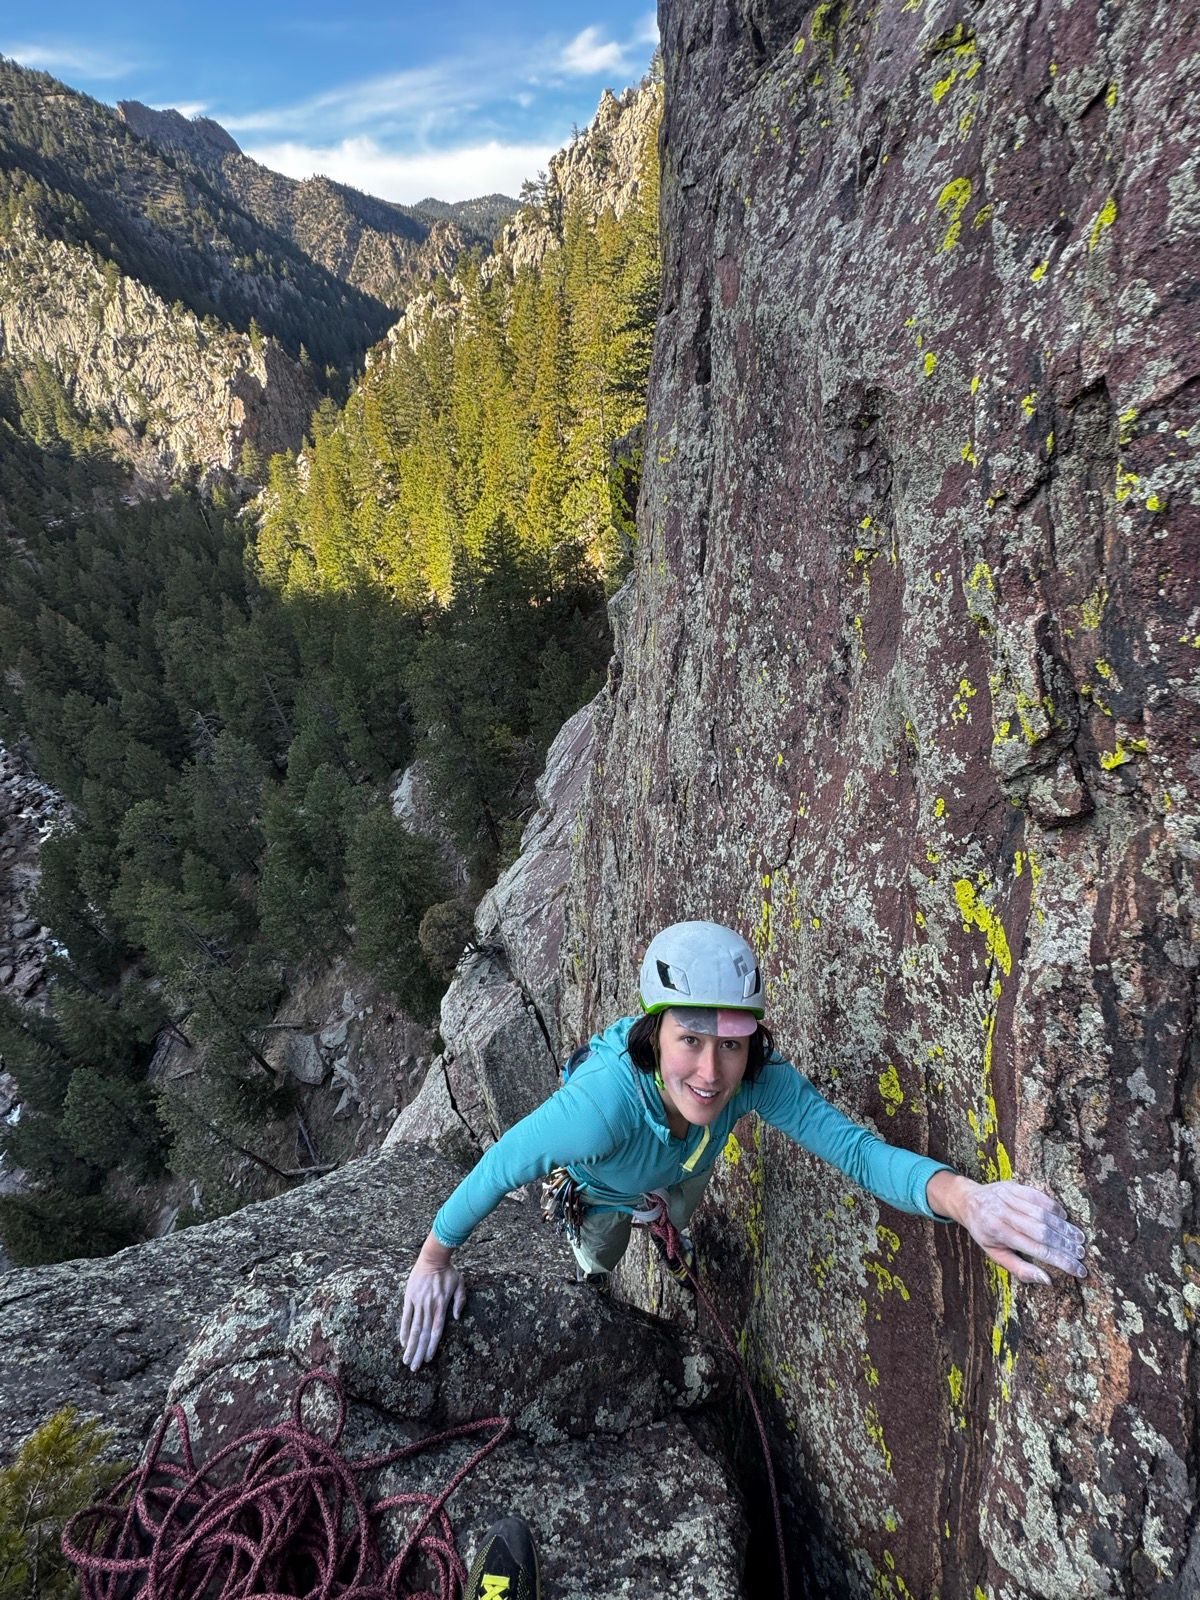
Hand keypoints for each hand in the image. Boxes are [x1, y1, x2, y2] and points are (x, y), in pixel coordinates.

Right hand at [400, 1249, 465, 1370]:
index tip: (427, 1360)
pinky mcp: (410, 1297)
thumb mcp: (460, 1284)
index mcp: (441, 1306)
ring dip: (410, 1346)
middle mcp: (429, 1307)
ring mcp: (418, 1303)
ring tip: (405, 1360)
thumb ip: (460, 1301)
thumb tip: (456, 1318)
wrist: (433, 1257)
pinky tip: (402, 1342)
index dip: (431, 1347)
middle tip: (413, 1368)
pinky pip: (406, 1316)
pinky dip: (404, 1330)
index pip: (436, 1332)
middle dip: (418, 1352)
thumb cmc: (448, 1271)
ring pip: (414, 1329)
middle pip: (424, 1334)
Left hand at [929, 1173, 1086, 1285]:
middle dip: (1065, 1244)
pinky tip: (1065, 1218)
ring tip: (1078, 1239)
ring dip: (1064, 1227)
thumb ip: (1020, 1269)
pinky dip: (1054, 1207)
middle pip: (1042, 1231)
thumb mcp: (995, 1254)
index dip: (1061, 1260)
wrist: (967, 1201)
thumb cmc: (983, 1233)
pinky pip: (1038, 1196)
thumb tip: (1047, 1280)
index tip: (1079, 1270)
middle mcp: (1003, 1213)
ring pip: (1043, 1213)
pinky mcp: (1014, 1186)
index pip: (1037, 1250)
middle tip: (1082, 1254)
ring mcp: (1009, 1197)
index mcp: (998, 1233)